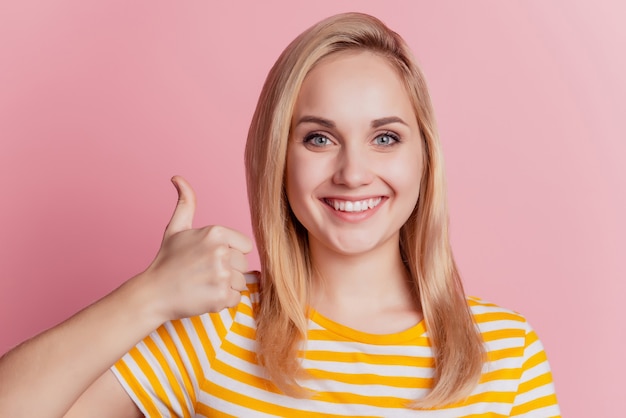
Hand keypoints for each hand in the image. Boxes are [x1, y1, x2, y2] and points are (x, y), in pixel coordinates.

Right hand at [143, 176, 252, 320]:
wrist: (153, 293)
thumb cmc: (167, 260)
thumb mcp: (176, 228)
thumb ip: (186, 202)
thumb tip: (178, 178)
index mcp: (215, 232)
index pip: (246, 246)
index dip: (231, 252)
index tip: (210, 258)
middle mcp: (220, 251)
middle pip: (244, 264)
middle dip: (228, 270)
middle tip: (204, 273)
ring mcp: (221, 275)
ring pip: (241, 282)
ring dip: (226, 286)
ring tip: (204, 284)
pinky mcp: (221, 297)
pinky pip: (235, 298)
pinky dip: (223, 300)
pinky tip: (205, 295)